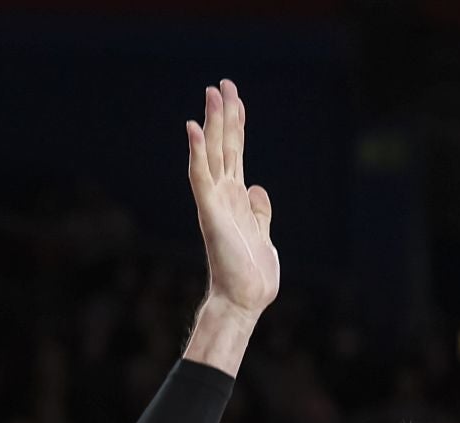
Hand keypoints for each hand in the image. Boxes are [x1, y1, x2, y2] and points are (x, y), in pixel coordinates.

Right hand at [189, 80, 277, 320]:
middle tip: (222, 83)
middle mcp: (224, 196)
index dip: (238, 126)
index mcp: (237, 199)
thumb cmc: (252, 277)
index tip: (238, 100)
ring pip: (213, 154)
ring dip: (212, 122)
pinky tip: (195, 128)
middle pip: (224, 146)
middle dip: (224, 114)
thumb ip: (260, 211)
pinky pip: (200, 177)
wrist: (243, 302)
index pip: (236, 154)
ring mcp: (215, 203)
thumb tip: (257, 189)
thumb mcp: (263, 236)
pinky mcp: (210, 213)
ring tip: (212, 92)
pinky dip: (197, 152)